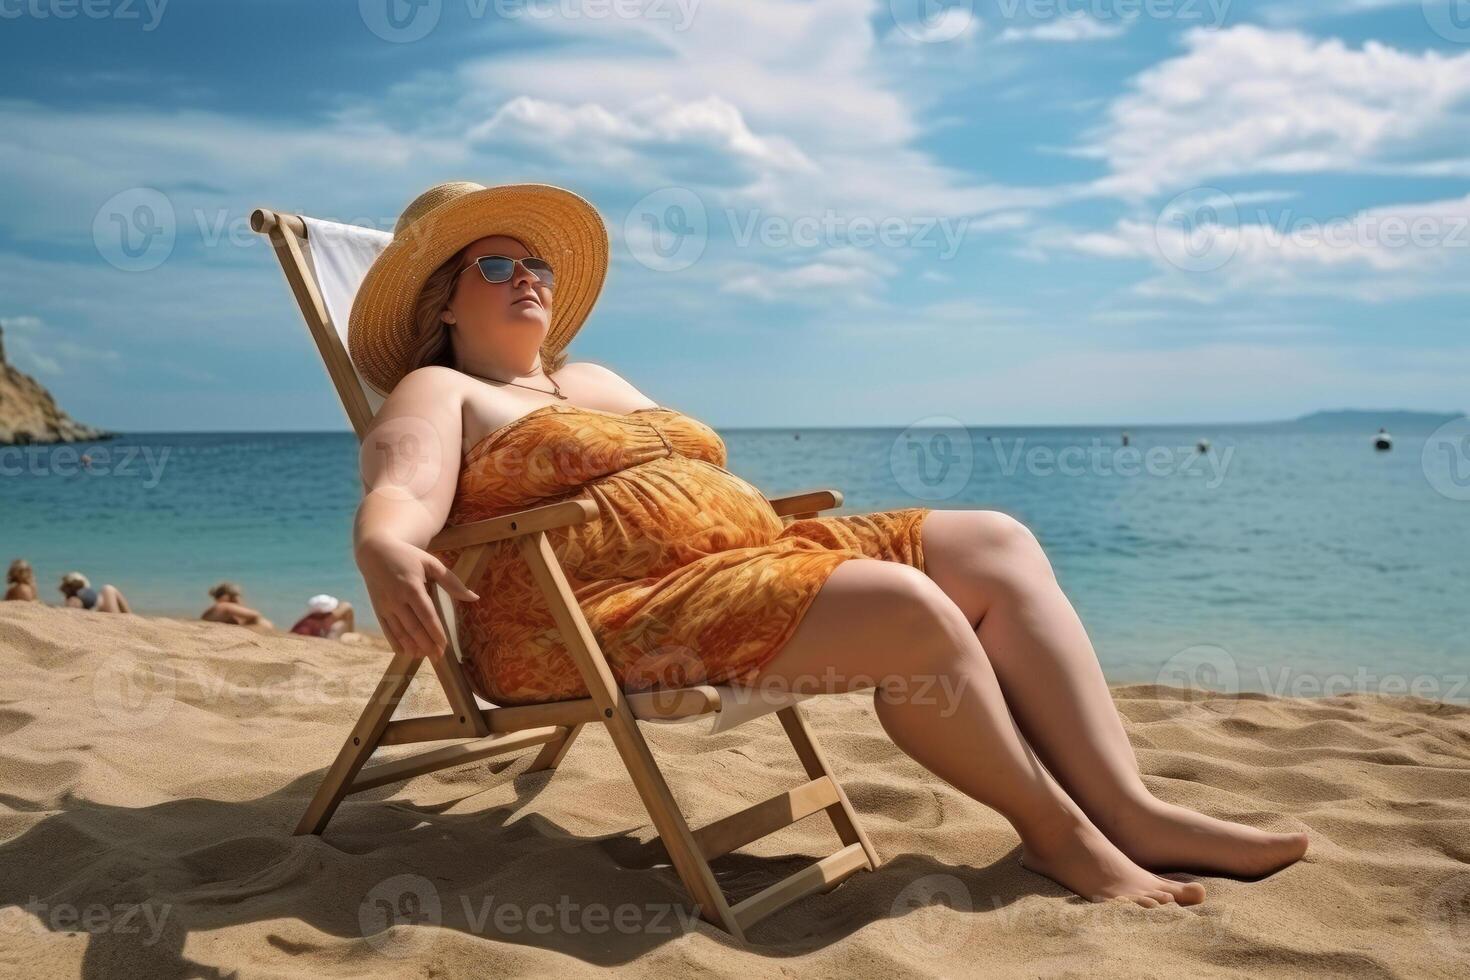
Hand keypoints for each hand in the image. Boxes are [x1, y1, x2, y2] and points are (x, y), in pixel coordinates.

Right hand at [356, 534, 479, 659]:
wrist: (374, 551)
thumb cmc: (407, 556)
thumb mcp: (431, 563)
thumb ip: (452, 581)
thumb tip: (474, 597)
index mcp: (412, 587)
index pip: (427, 616)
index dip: (436, 633)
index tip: (445, 646)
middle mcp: (397, 599)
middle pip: (413, 628)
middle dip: (426, 645)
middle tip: (438, 657)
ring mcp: (385, 606)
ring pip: (399, 632)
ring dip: (412, 646)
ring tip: (424, 657)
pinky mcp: (377, 609)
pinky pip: (386, 630)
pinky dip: (395, 643)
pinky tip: (405, 652)